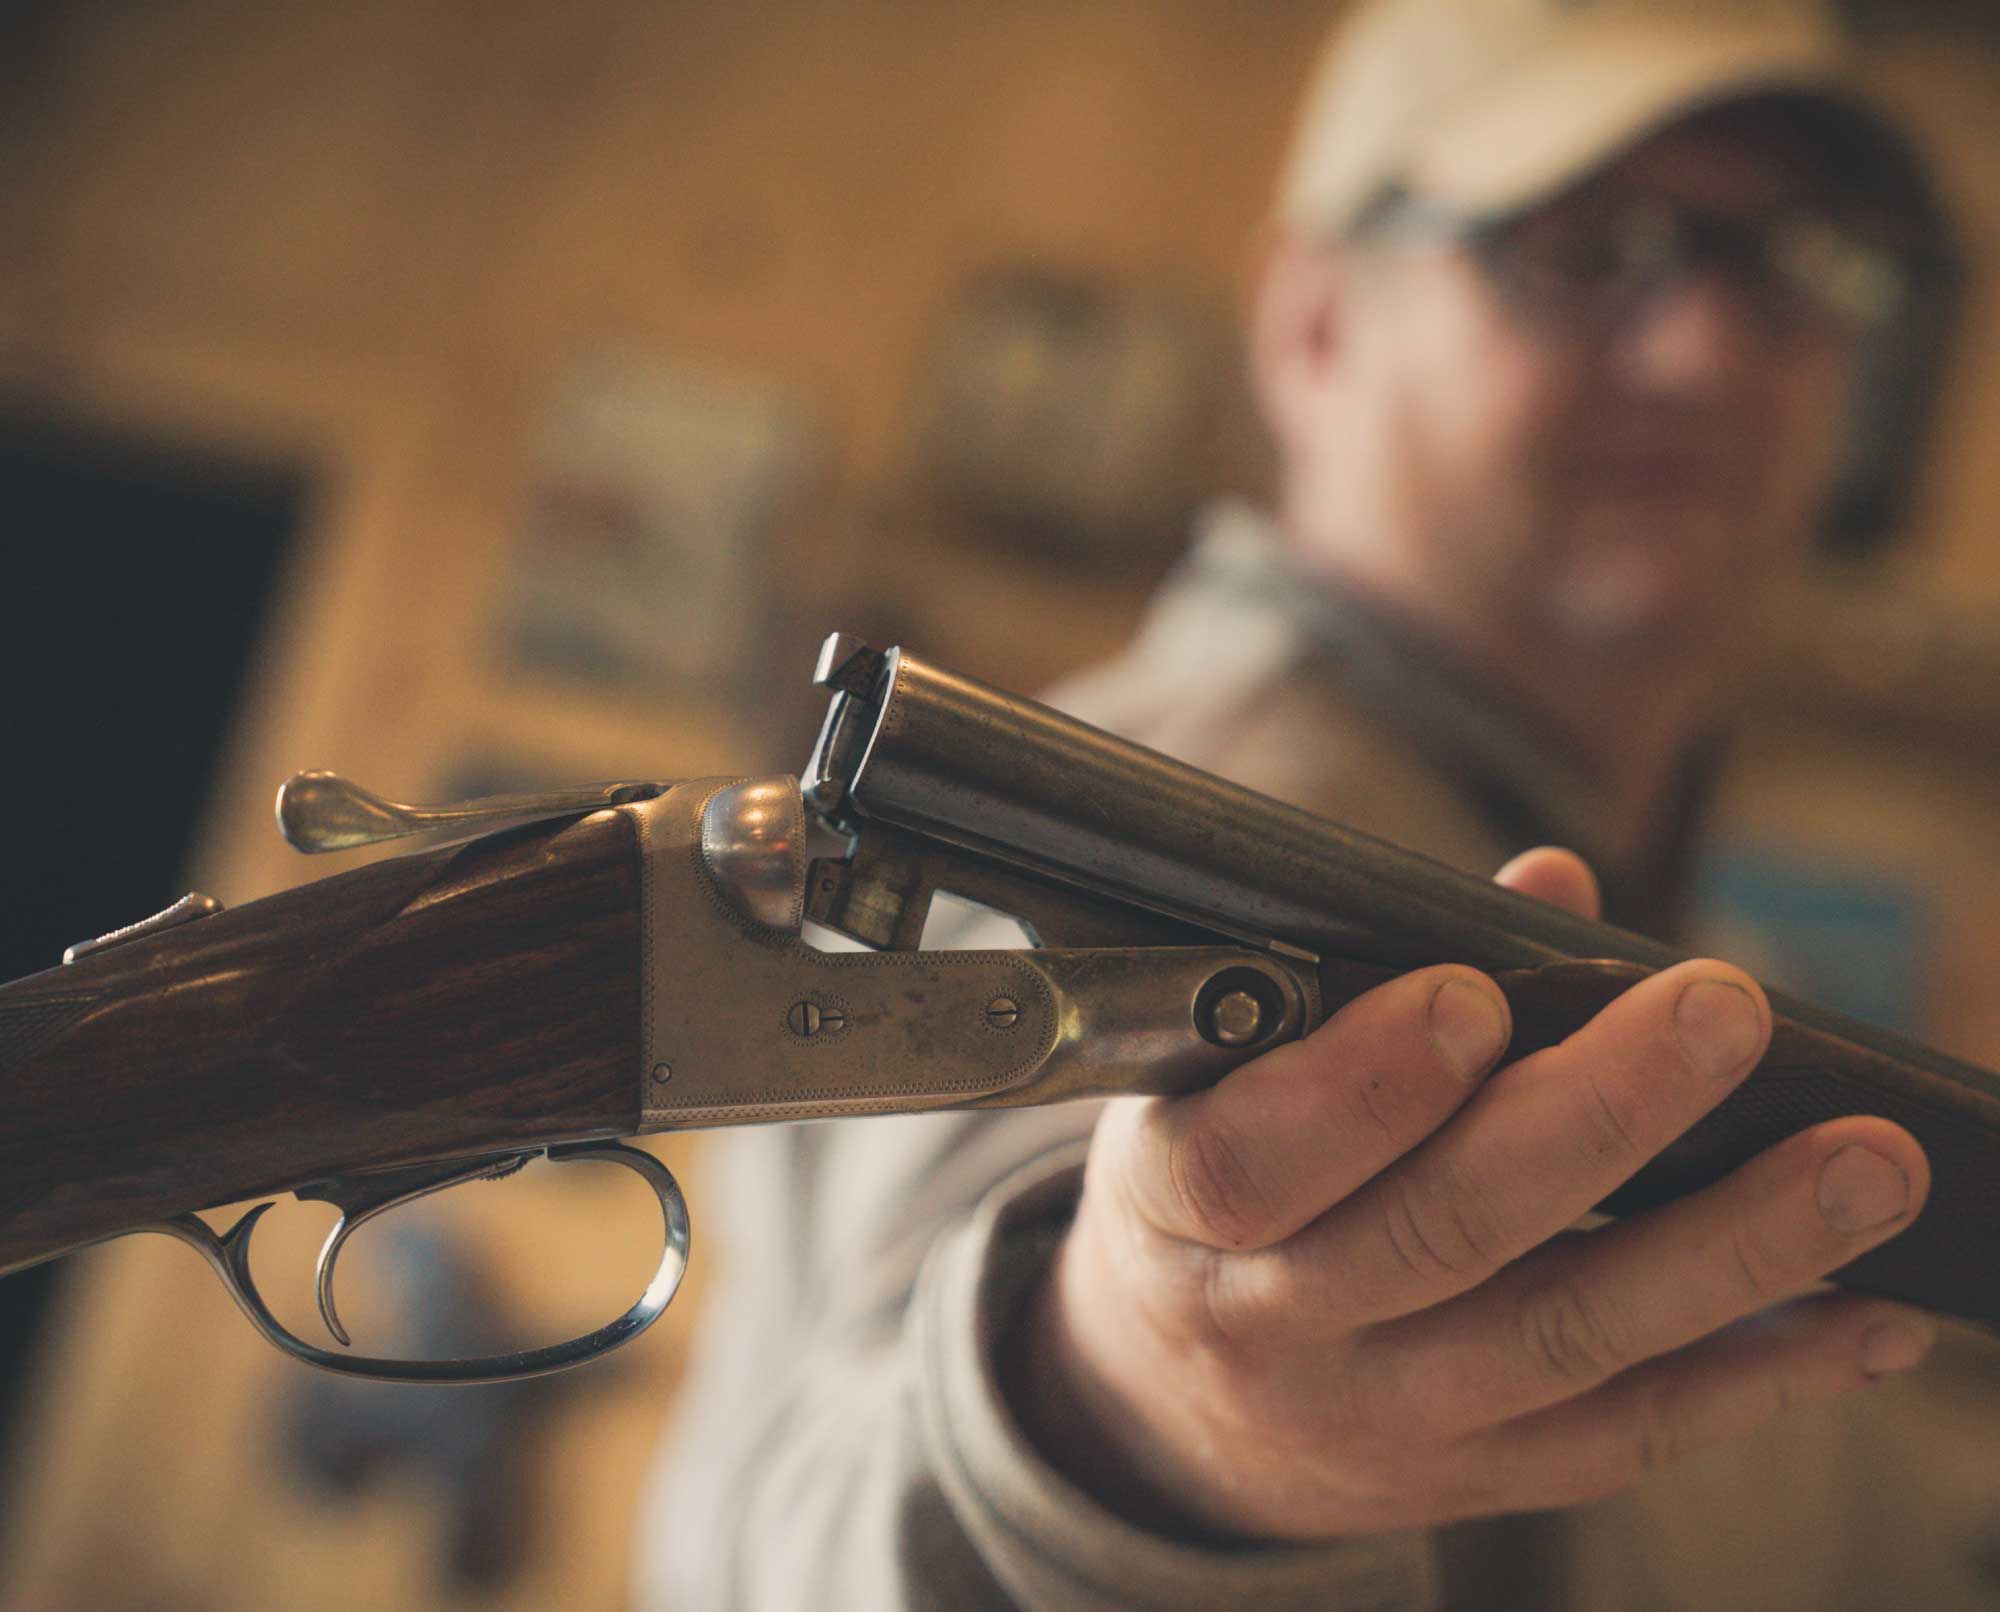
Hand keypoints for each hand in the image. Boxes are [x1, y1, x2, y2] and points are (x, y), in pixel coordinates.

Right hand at [1004, 848, 1935, 1540]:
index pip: (1250, 1161)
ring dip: (1731, 1246)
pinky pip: (1628, 1431)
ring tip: (1867, 1162)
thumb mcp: (1224, 1077)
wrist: (1173, 1408)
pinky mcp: (1476, 1477)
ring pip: (1565, 1335)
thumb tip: (1553, 890)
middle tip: (1726, 1010)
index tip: (1475, 996)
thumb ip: (1372, 978)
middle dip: (1596, 1117)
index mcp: (1174, 1205)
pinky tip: (1865, 1316)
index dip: (1362, 1086)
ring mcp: (1381, 1417)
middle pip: (1440, 1234)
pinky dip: (1758, 1374)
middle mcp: (1273, 1326)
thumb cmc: (1216, 1180)